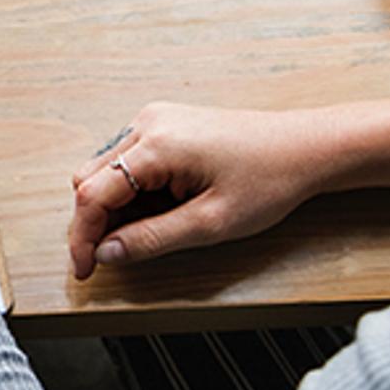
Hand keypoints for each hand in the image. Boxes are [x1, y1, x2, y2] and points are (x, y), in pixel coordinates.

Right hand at [68, 97, 389, 278]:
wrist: (307, 147)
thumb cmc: (270, 180)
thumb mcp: (211, 223)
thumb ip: (152, 240)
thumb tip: (106, 254)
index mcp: (156, 145)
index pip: (91, 194)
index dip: (82, 237)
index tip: (86, 270)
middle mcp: (148, 124)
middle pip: (90, 180)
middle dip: (94, 223)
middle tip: (114, 258)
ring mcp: (155, 120)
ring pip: (105, 171)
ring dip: (112, 207)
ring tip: (145, 233)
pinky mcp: (165, 124)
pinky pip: (127, 161)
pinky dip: (130, 191)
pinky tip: (157, 210)